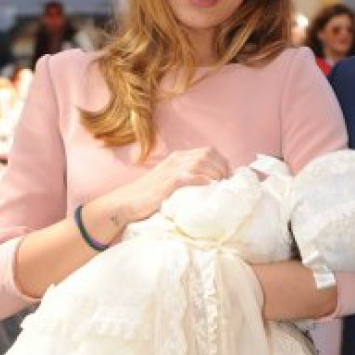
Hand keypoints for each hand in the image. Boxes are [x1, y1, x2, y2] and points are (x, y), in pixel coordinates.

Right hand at [108, 147, 228, 224]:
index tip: (229, 178)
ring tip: (221, 186)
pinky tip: (209, 186)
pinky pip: (188, 175)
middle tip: (227, 184)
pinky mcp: (166, 182)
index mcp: (178, 158)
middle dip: (223, 168)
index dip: (223, 163)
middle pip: (208, 154)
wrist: (125, 203)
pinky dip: (202, 179)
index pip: (209, 151)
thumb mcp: (171, 182)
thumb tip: (212, 187)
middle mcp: (176, 159)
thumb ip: (188, 179)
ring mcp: (171, 169)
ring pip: (201, 162)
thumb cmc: (150, 197)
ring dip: (216, 174)